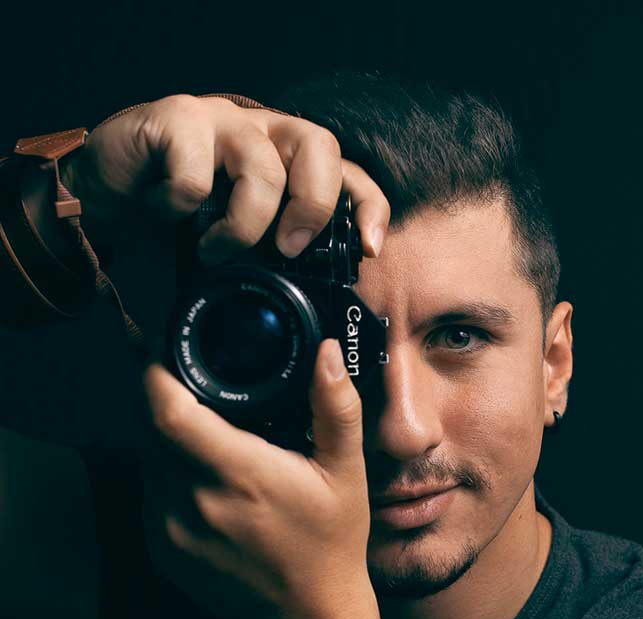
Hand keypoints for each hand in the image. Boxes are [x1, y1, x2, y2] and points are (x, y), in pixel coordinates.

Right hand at [61, 93, 389, 261]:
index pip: (347, 172)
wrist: (104, 203)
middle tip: (291, 249)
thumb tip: (312, 306)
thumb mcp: (236, 248)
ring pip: (261, 164)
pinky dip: (181, 207)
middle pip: (319, 146)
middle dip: (313, 206)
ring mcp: (220, 121)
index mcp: (286, 162)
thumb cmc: (176, 225)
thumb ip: (271, 258)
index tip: (369, 249)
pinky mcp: (175, 119)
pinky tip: (166, 214)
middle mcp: (262, 133)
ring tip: (214, 251)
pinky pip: (195, 172)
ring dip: (243, 224)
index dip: (367, 206)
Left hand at [140, 337, 374, 618]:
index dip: (155, 373)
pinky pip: (149, 494)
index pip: (167, 411)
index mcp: (238, 474)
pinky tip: (199, 477)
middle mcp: (193, 502)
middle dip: (163, 400)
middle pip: (149, 429)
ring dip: (162, 438)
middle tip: (192, 387)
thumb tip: (327, 353)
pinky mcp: (161, 551)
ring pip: (146, 461)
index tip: (165, 351)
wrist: (308, 616)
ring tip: (200, 432)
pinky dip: (164, 475)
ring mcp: (171, 531)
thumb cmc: (330, 543)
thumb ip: (336, 408)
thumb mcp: (345, 472)